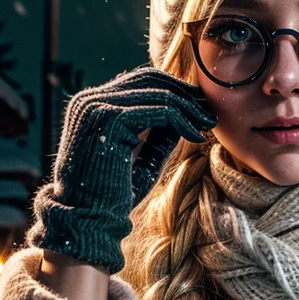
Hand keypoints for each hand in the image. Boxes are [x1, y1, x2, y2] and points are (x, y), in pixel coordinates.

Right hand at [25, 67, 216, 272]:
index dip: (173, 91)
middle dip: (184, 94)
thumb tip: (185, 114)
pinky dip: (183, 120)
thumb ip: (158, 134)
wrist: (88, 220)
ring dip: (189, 108)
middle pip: (149, 79)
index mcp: (91, 105)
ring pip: (157, 92)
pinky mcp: (110, 118)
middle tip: (210, 114)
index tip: (200, 109)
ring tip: (208, 124)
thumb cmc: (112, 196)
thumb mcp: (142, 158)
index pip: (139, 82)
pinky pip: (159, 109)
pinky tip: (197, 136)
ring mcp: (97, 105)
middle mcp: (89, 99)